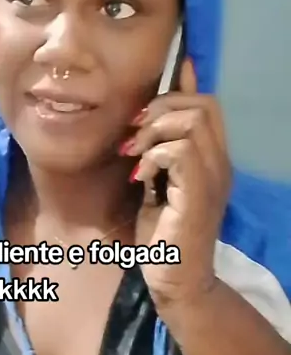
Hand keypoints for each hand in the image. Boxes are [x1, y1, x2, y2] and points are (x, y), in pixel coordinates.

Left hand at [120, 58, 231, 309]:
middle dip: (161, 107)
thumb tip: (144, 121)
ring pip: (192, 121)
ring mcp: (213, 177)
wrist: (175, 281)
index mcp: (211, 158)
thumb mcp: (156, 183)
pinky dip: (155, 155)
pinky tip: (140, 175)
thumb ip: (156, 153)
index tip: (165, 72)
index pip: (210, 105)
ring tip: (136, 155)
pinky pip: (181, 151)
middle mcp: (219, 163)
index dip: (187, 82)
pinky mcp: (198, 193)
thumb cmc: (163, 236)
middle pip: (202, 104)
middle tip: (135, 134)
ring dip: (155, 131)